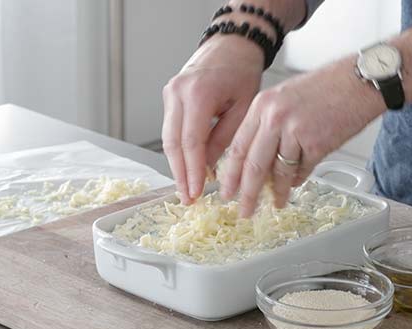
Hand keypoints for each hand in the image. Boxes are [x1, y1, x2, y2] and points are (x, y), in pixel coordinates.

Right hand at [162, 35, 262, 203]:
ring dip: (177, 165)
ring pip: (167, 138)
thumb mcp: (243, 108)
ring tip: (187, 188)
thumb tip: (210, 169)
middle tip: (187, 198)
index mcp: (198, 94)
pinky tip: (188, 167)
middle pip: (172, 143)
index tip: (197, 192)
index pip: (190, 142)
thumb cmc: (243, 72)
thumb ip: (225, 139)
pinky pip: (171, 128)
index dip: (193, 171)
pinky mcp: (170, 96)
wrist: (232, 46)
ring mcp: (170, 93)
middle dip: (180, 174)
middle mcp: (178, 92)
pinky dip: (178, 149)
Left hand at [219, 55, 386, 216]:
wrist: (359, 81)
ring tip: (277, 202)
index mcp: (263, 105)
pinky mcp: (317, 144)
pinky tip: (298, 183)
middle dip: (247, 193)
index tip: (227, 190)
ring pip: (279, 172)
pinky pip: (303, 170)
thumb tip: (258, 160)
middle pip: (253, 165)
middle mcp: (275, 117)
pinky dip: (299, 180)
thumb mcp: (285, 97)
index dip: (231, 173)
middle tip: (244, 210)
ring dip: (278, 192)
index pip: (238, 146)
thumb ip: (268, 125)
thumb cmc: (327, 87)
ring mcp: (295, 131)